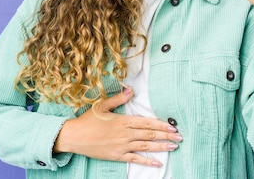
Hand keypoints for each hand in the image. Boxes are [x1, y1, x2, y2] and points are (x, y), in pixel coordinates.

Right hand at [53, 88, 181, 166]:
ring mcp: (122, 146)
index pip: (147, 122)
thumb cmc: (87, 120)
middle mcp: (125, 133)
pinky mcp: (117, 156)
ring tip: (173, 147)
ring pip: (145, 146)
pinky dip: (147, 161)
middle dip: (166, 135)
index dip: (161, 124)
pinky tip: (158, 163)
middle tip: (180, 137)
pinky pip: (135, 159)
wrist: (74, 136)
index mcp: (123, 120)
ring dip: (161, 147)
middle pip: (150, 134)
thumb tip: (131, 90)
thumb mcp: (102, 106)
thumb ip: (118, 99)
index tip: (173, 126)